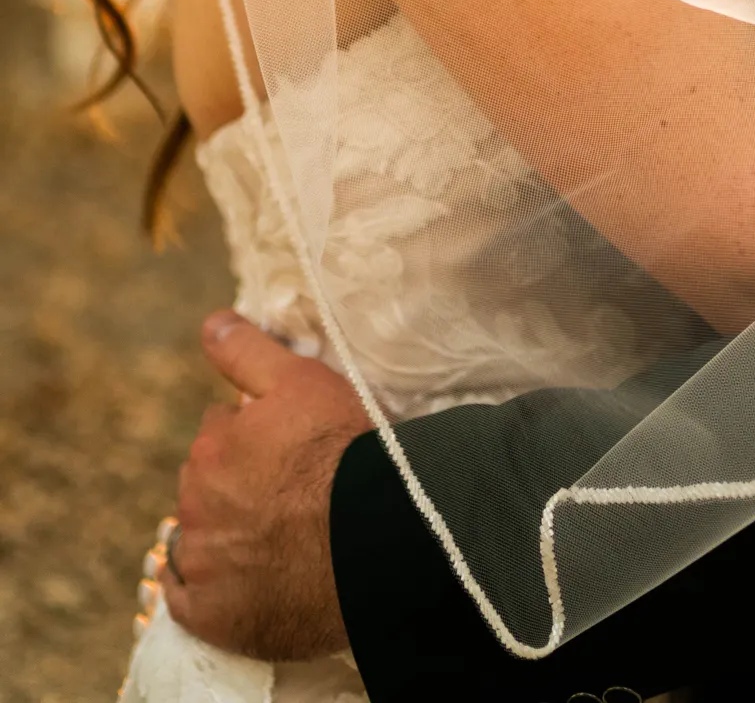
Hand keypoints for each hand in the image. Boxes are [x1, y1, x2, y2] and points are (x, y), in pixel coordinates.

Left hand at [162, 311, 370, 659]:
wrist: (375, 538)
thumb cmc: (343, 453)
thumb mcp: (300, 381)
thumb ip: (247, 351)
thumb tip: (211, 323)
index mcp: (209, 449)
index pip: (219, 434)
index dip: (255, 439)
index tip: (288, 450)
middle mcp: (193, 506)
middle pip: (206, 488)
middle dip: (236, 486)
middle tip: (289, 494)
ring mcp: (202, 567)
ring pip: (199, 542)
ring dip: (224, 537)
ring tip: (275, 538)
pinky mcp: (213, 619)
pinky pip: (192, 603)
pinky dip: (211, 591)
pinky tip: (246, 579)